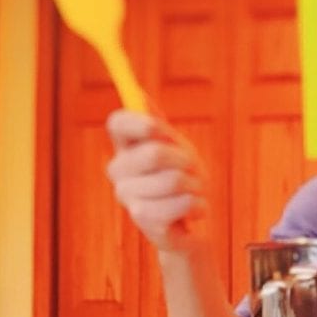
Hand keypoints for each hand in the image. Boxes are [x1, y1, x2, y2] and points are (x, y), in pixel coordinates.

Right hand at [105, 110, 209, 254]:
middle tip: (192, 171)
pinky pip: (183, 204)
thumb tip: (137, 92)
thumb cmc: (181, 179)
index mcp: (124, 148)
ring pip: (175, 180)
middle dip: (187, 161)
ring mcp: (128, 198)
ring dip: (197, 186)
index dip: (142, 122)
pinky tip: (192, 211)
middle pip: (155, 153)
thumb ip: (156, 123)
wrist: (189, 223)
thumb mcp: (174, 146)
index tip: (162, 129)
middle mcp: (118, 172)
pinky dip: (199, 205)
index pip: (118, 123)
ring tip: (193, 193)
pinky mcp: (146, 222)